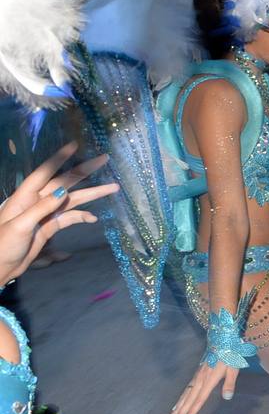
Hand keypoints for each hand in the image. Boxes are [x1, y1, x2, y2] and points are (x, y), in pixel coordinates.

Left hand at [0, 143, 118, 282]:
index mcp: (25, 197)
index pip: (44, 173)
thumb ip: (41, 208)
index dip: (59, 159)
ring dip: (92, 193)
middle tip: (104, 159)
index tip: (74, 145)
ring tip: (113, 187)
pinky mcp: (50, 227)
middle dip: (84, 171)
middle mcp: (37, 201)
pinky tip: (93, 218)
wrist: (0, 268)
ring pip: (72, 199)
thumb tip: (63, 191)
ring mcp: (46, 214)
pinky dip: (82, 217)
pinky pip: (70, 218)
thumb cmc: (3, 245)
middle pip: (64, 182)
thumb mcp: (20, 226)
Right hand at [168, 361, 238, 413]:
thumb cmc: (230, 356)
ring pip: (185, 394)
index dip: (192, 411)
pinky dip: (181, 398)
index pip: (199, 399)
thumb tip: (227, 397)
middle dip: (180, 412)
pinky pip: (187, 388)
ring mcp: (197, 377)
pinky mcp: (197, 374)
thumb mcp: (233, 369)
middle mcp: (200, 380)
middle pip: (189, 399)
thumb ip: (229, 383)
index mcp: (209, 380)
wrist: (222, 342)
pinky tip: (177, 404)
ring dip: (178, 406)